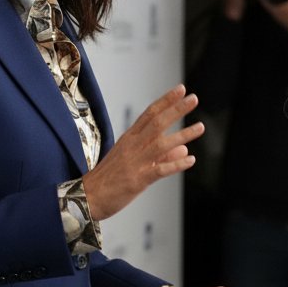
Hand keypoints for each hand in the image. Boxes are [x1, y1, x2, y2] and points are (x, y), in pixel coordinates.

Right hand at [82, 85, 203, 220]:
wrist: (87, 197)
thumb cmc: (109, 178)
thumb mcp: (132, 161)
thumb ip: (160, 154)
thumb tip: (184, 148)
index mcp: (129, 138)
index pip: (149, 114)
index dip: (166, 101)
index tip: (180, 89)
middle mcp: (132, 146)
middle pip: (157, 123)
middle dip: (176, 109)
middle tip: (193, 98)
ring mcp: (135, 162)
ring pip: (162, 144)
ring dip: (183, 135)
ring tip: (200, 127)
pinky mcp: (137, 180)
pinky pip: (159, 169)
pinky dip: (176, 164)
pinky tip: (190, 159)